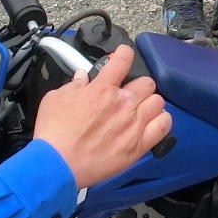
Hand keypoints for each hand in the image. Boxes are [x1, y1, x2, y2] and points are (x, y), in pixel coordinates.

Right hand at [33, 45, 171, 188]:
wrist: (57, 165)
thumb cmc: (54, 134)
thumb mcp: (55, 99)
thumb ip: (73, 85)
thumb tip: (81, 77)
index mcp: (102, 89)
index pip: (122, 60)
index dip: (125, 53)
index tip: (124, 54)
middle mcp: (121, 104)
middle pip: (147, 82)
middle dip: (138, 84)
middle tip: (129, 91)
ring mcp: (132, 125)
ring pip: (158, 102)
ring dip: (151, 102)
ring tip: (142, 108)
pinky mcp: (138, 146)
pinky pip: (163, 126)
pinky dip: (161, 121)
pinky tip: (153, 122)